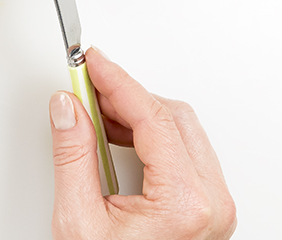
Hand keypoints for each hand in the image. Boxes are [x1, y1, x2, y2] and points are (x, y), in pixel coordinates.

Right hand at [49, 49, 236, 239]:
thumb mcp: (78, 219)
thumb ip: (72, 155)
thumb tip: (68, 109)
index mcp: (184, 203)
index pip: (152, 118)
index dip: (117, 82)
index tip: (92, 62)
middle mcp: (210, 203)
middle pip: (172, 117)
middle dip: (126, 96)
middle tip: (86, 84)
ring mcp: (213, 207)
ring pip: (182, 131)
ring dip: (138, 115)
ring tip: (95, 112)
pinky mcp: (206, 210)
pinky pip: (185, 153)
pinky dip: (150, 137)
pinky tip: (116, 136)